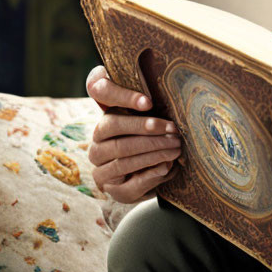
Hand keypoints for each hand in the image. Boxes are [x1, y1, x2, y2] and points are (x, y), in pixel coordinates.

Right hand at [86, 65, 181, 202]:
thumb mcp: (155, 117)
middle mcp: (96, 142)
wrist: (151, 173)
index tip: (149, 102)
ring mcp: (101, 168)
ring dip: (153, 153)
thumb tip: (163, 82)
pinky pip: (130, 184)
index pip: (100, 98)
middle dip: (147, 130)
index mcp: (104, 119)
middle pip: (114, 128)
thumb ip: (153, 103)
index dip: (123, 98)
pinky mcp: (113, 189)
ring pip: (122, 158)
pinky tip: (168, 167)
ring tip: (176, 148)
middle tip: (174, 131)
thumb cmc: (156, 136)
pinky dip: (151, 175)